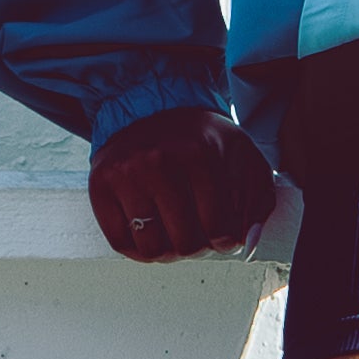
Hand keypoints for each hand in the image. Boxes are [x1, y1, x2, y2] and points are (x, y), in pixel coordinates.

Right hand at [89, 108, 276, 262]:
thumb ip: (257, 202)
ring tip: (174, 235)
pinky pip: (119, 242)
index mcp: (200, 154)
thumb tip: (248, 244)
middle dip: (197, 247)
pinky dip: (137, 249)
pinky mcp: (101, 183)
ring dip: (168, 252)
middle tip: (198, 234)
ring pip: (152, 248)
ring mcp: (126, 173)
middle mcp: (159, 162)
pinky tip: (151, 234)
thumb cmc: (203, 141)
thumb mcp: (243, 159)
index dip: (225, 241)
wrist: (151, 107)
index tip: (222, 234)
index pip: (219, 231)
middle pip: (185, 244)